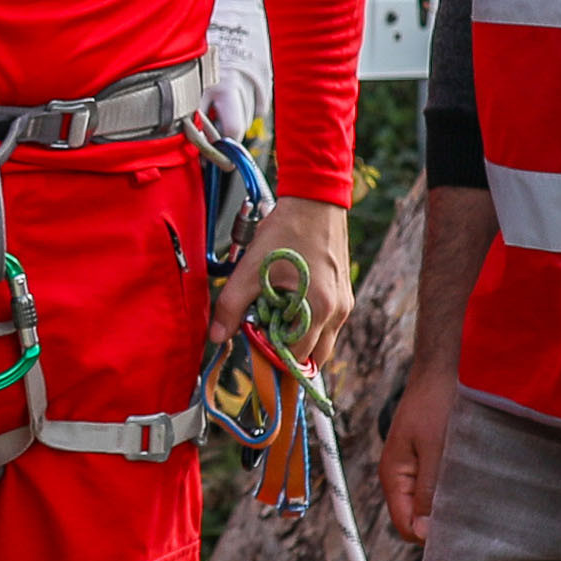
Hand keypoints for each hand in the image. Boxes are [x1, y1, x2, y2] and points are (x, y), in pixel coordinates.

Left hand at [213, 192, 351, 366]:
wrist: (314, 202)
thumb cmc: (285, 233)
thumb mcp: (250, 270)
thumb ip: (231, 306)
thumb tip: (216, 337)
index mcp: (318, 310)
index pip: (297, 358)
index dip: (273, 358)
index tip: (255, 345)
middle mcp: (338, 312)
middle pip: (315, 357)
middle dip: (289, 355)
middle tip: (266, 338)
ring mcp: (344, 303)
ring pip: (323, 341)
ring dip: (299, 340)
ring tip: (276, 319)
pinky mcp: (344, 294)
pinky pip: (328, 324)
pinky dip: (309, 324)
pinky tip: (290, 306)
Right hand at [379, 355, 458, 541]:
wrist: (441, 371)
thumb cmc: (437, 406)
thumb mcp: (435, 452)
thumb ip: (427, 492)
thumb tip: (421, 532)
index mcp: (394, 476)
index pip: (405, 525)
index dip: (427, 536)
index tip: (457, 534)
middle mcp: (399, 476)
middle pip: (414, 518)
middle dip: (437, 522)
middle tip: (469, 517)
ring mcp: (411, 468)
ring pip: (426, 503)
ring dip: (445, 505)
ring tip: (470, 498)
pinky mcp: (425, 459)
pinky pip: (433, 486)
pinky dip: (448, 490)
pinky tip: (466, 484)